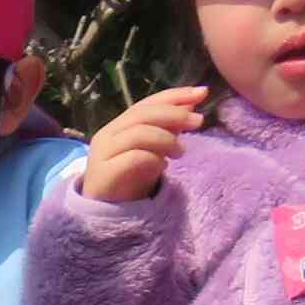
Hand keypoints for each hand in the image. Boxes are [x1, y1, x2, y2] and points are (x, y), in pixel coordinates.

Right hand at [81, 85, 207, 202]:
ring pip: (139, 133)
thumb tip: (192, 102)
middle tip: (198, 122)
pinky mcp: (105, 173)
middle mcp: (107, 134)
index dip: (174, 96)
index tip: (201, 93)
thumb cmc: (131, 178)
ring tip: (181, 152)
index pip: (146, 103)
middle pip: (143, 114)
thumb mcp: (154, 147)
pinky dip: (154, 158)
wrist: (107, 211)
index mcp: (118, 125)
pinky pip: (135, 157)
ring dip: (167, 139)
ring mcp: (103, 153)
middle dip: (175, 114)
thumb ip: (168, 126)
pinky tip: (162, 166)